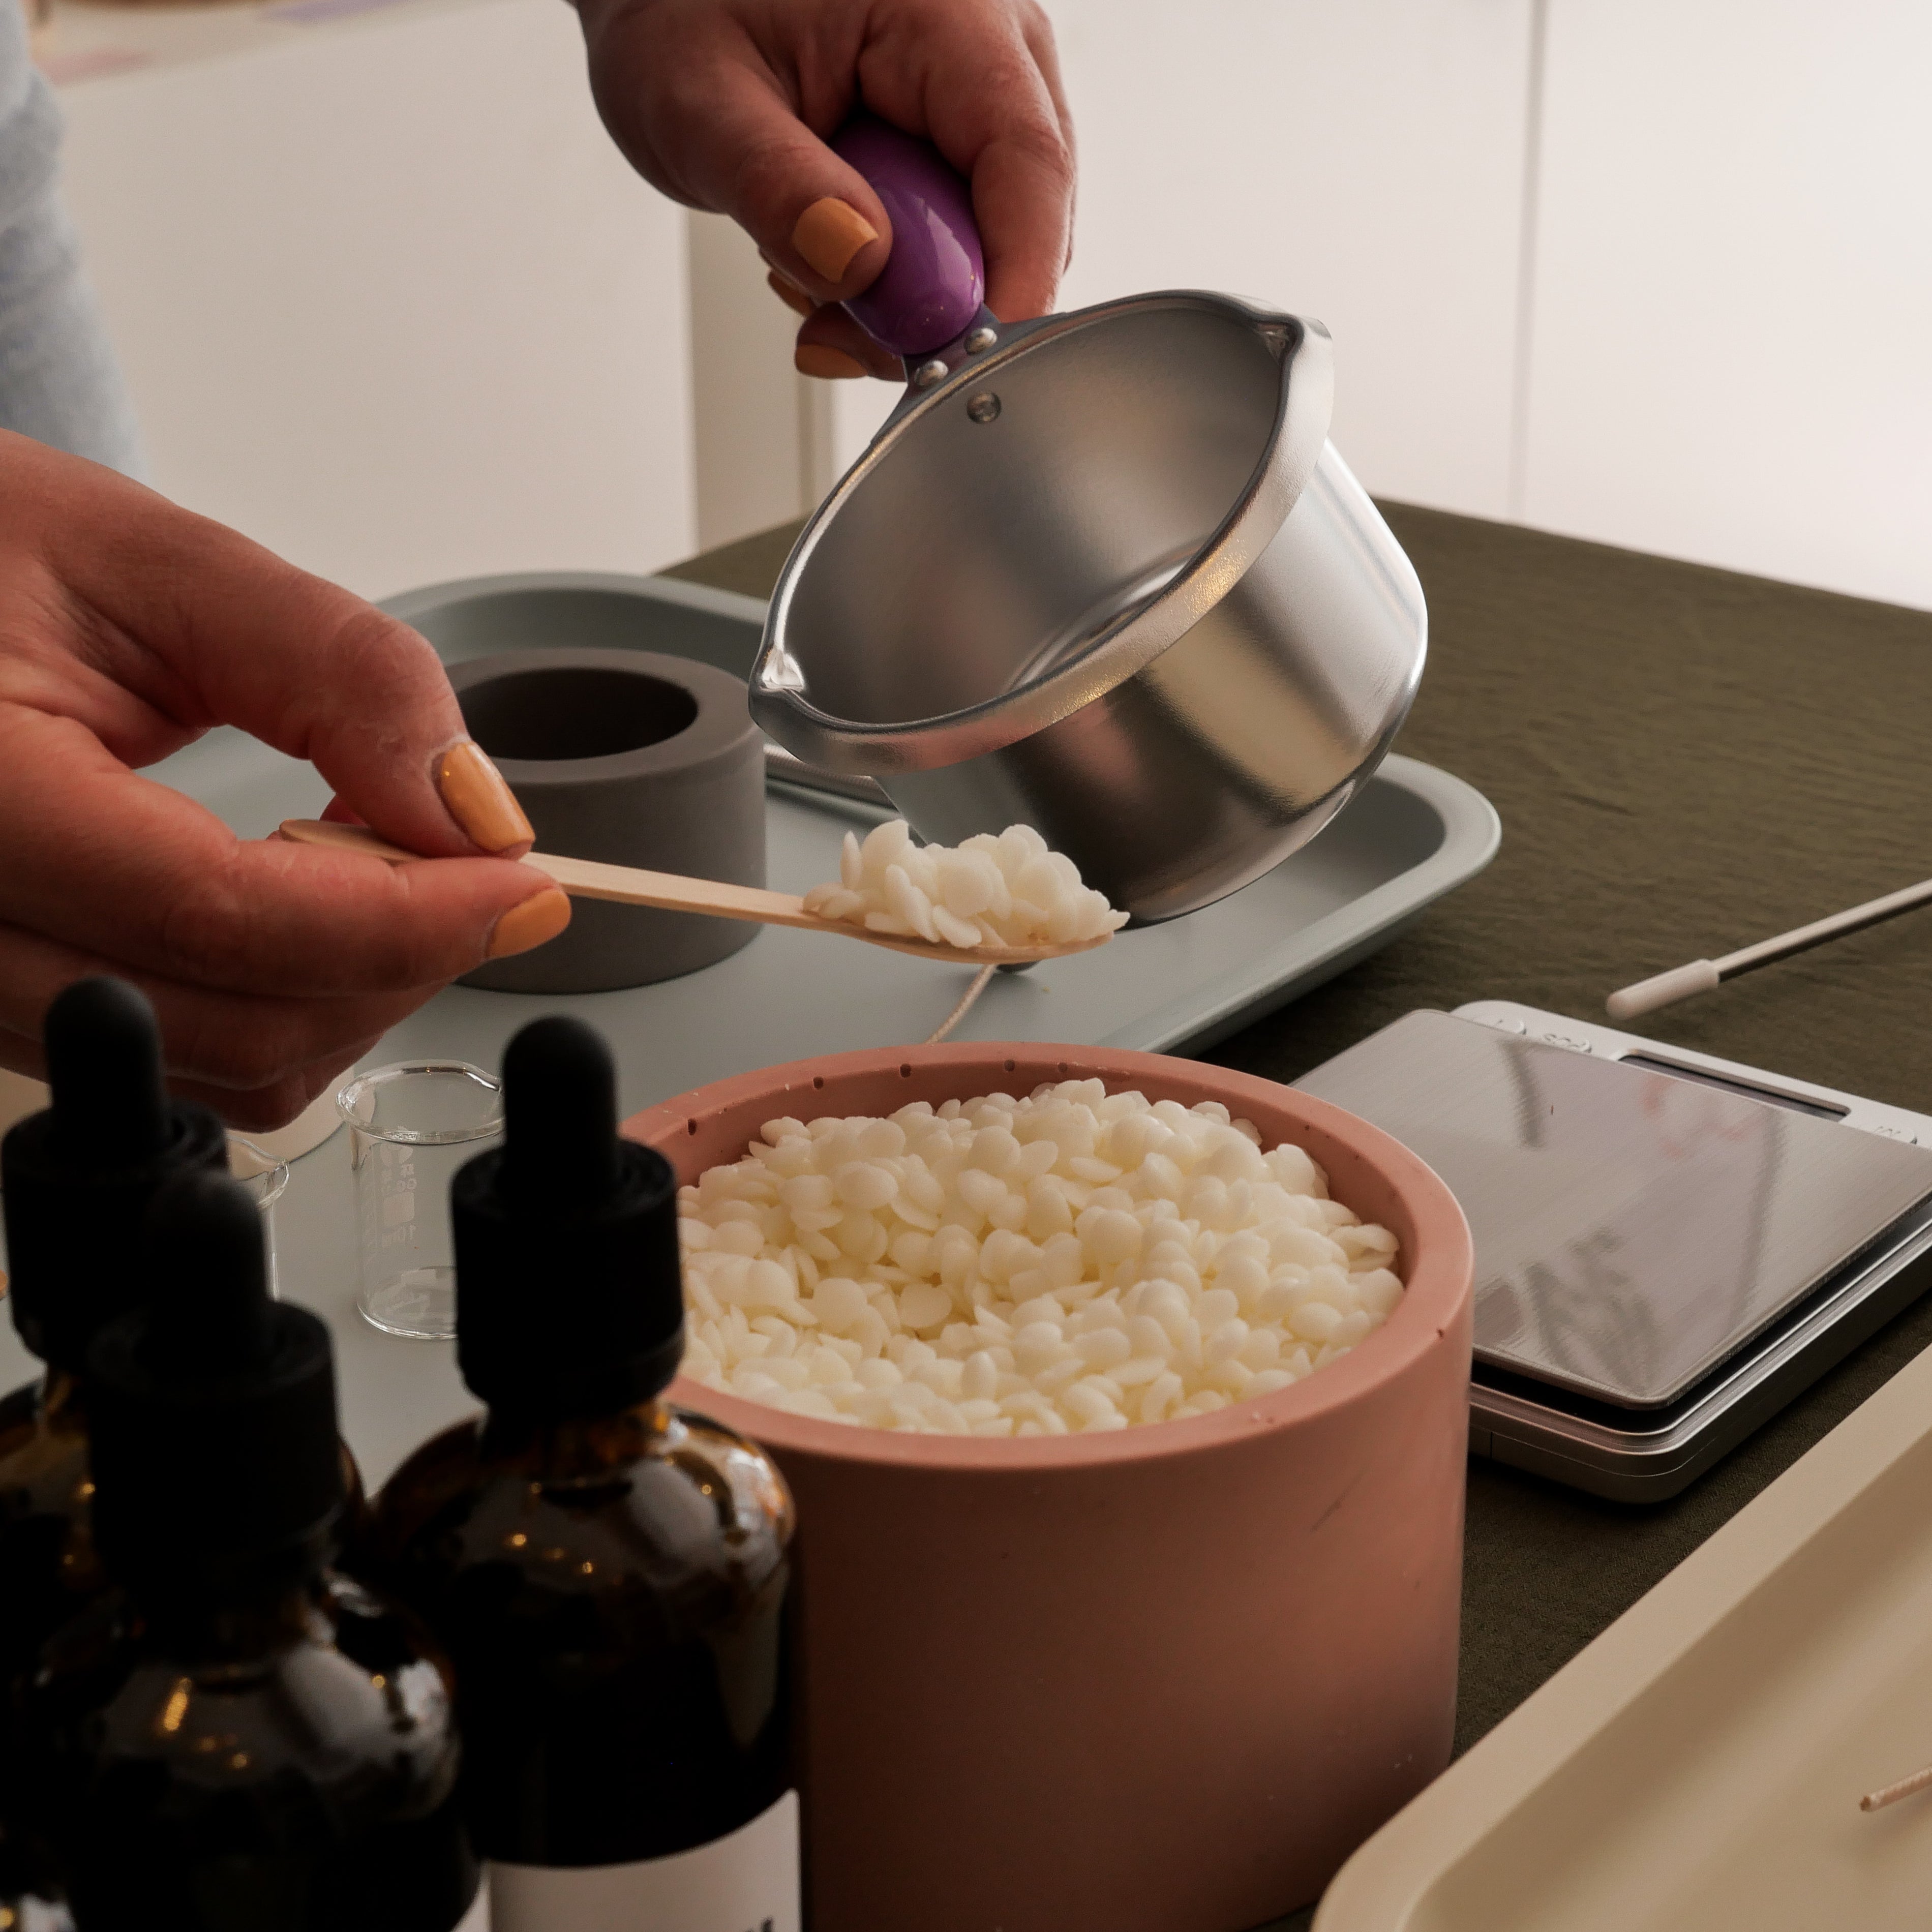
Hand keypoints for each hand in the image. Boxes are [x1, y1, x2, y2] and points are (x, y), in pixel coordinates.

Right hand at [0, 433, 569, 1129]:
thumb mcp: (158, 563)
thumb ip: (337, 671)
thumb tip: (473, 811)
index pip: (217, 913)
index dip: (404, 916)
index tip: (522, 884)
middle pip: (238, 1025)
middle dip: (401, 960)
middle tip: (482, 872)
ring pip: (227, 1069)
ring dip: (357, 987)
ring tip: (388, 865)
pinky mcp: (24, 1005)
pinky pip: (196, 1059)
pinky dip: (300, 1001)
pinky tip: (319, 902)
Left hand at [572, 0, 1073, 377]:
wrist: (665, 6)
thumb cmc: (679, 19)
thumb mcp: (697, 102)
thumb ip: (775, 185)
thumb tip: (857, 259)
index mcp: (944, 14)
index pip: (1027, 160)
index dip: (1013, 275)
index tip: (964, 359)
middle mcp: (987, 49)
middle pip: (1022, 217)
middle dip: (935, 300)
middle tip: (835, 326)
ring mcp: (980, 100)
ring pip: (991, 244)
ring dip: (903, 293)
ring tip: (808, 263)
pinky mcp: (958, 145)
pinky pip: (960, 244)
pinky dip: (895, 279)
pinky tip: (831, 249)